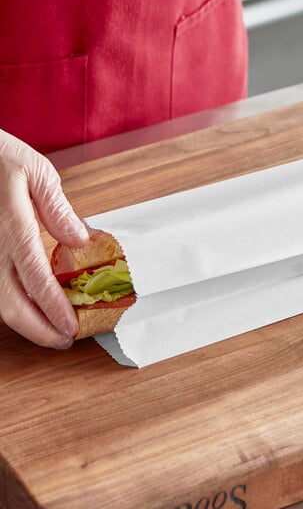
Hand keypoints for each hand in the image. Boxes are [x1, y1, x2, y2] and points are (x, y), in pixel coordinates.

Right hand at [0, 130, 88, 347]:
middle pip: (10, 302)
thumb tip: (81, 239)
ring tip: (49, 332)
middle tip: (62, 341)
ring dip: (24, 322)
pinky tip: (29, 308)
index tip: (71, 328)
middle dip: (37, 329)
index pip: (36, 279)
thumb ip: (57, 209)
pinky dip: (11, 303)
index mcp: (12, 228)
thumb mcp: (36, 172)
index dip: (53, 309)